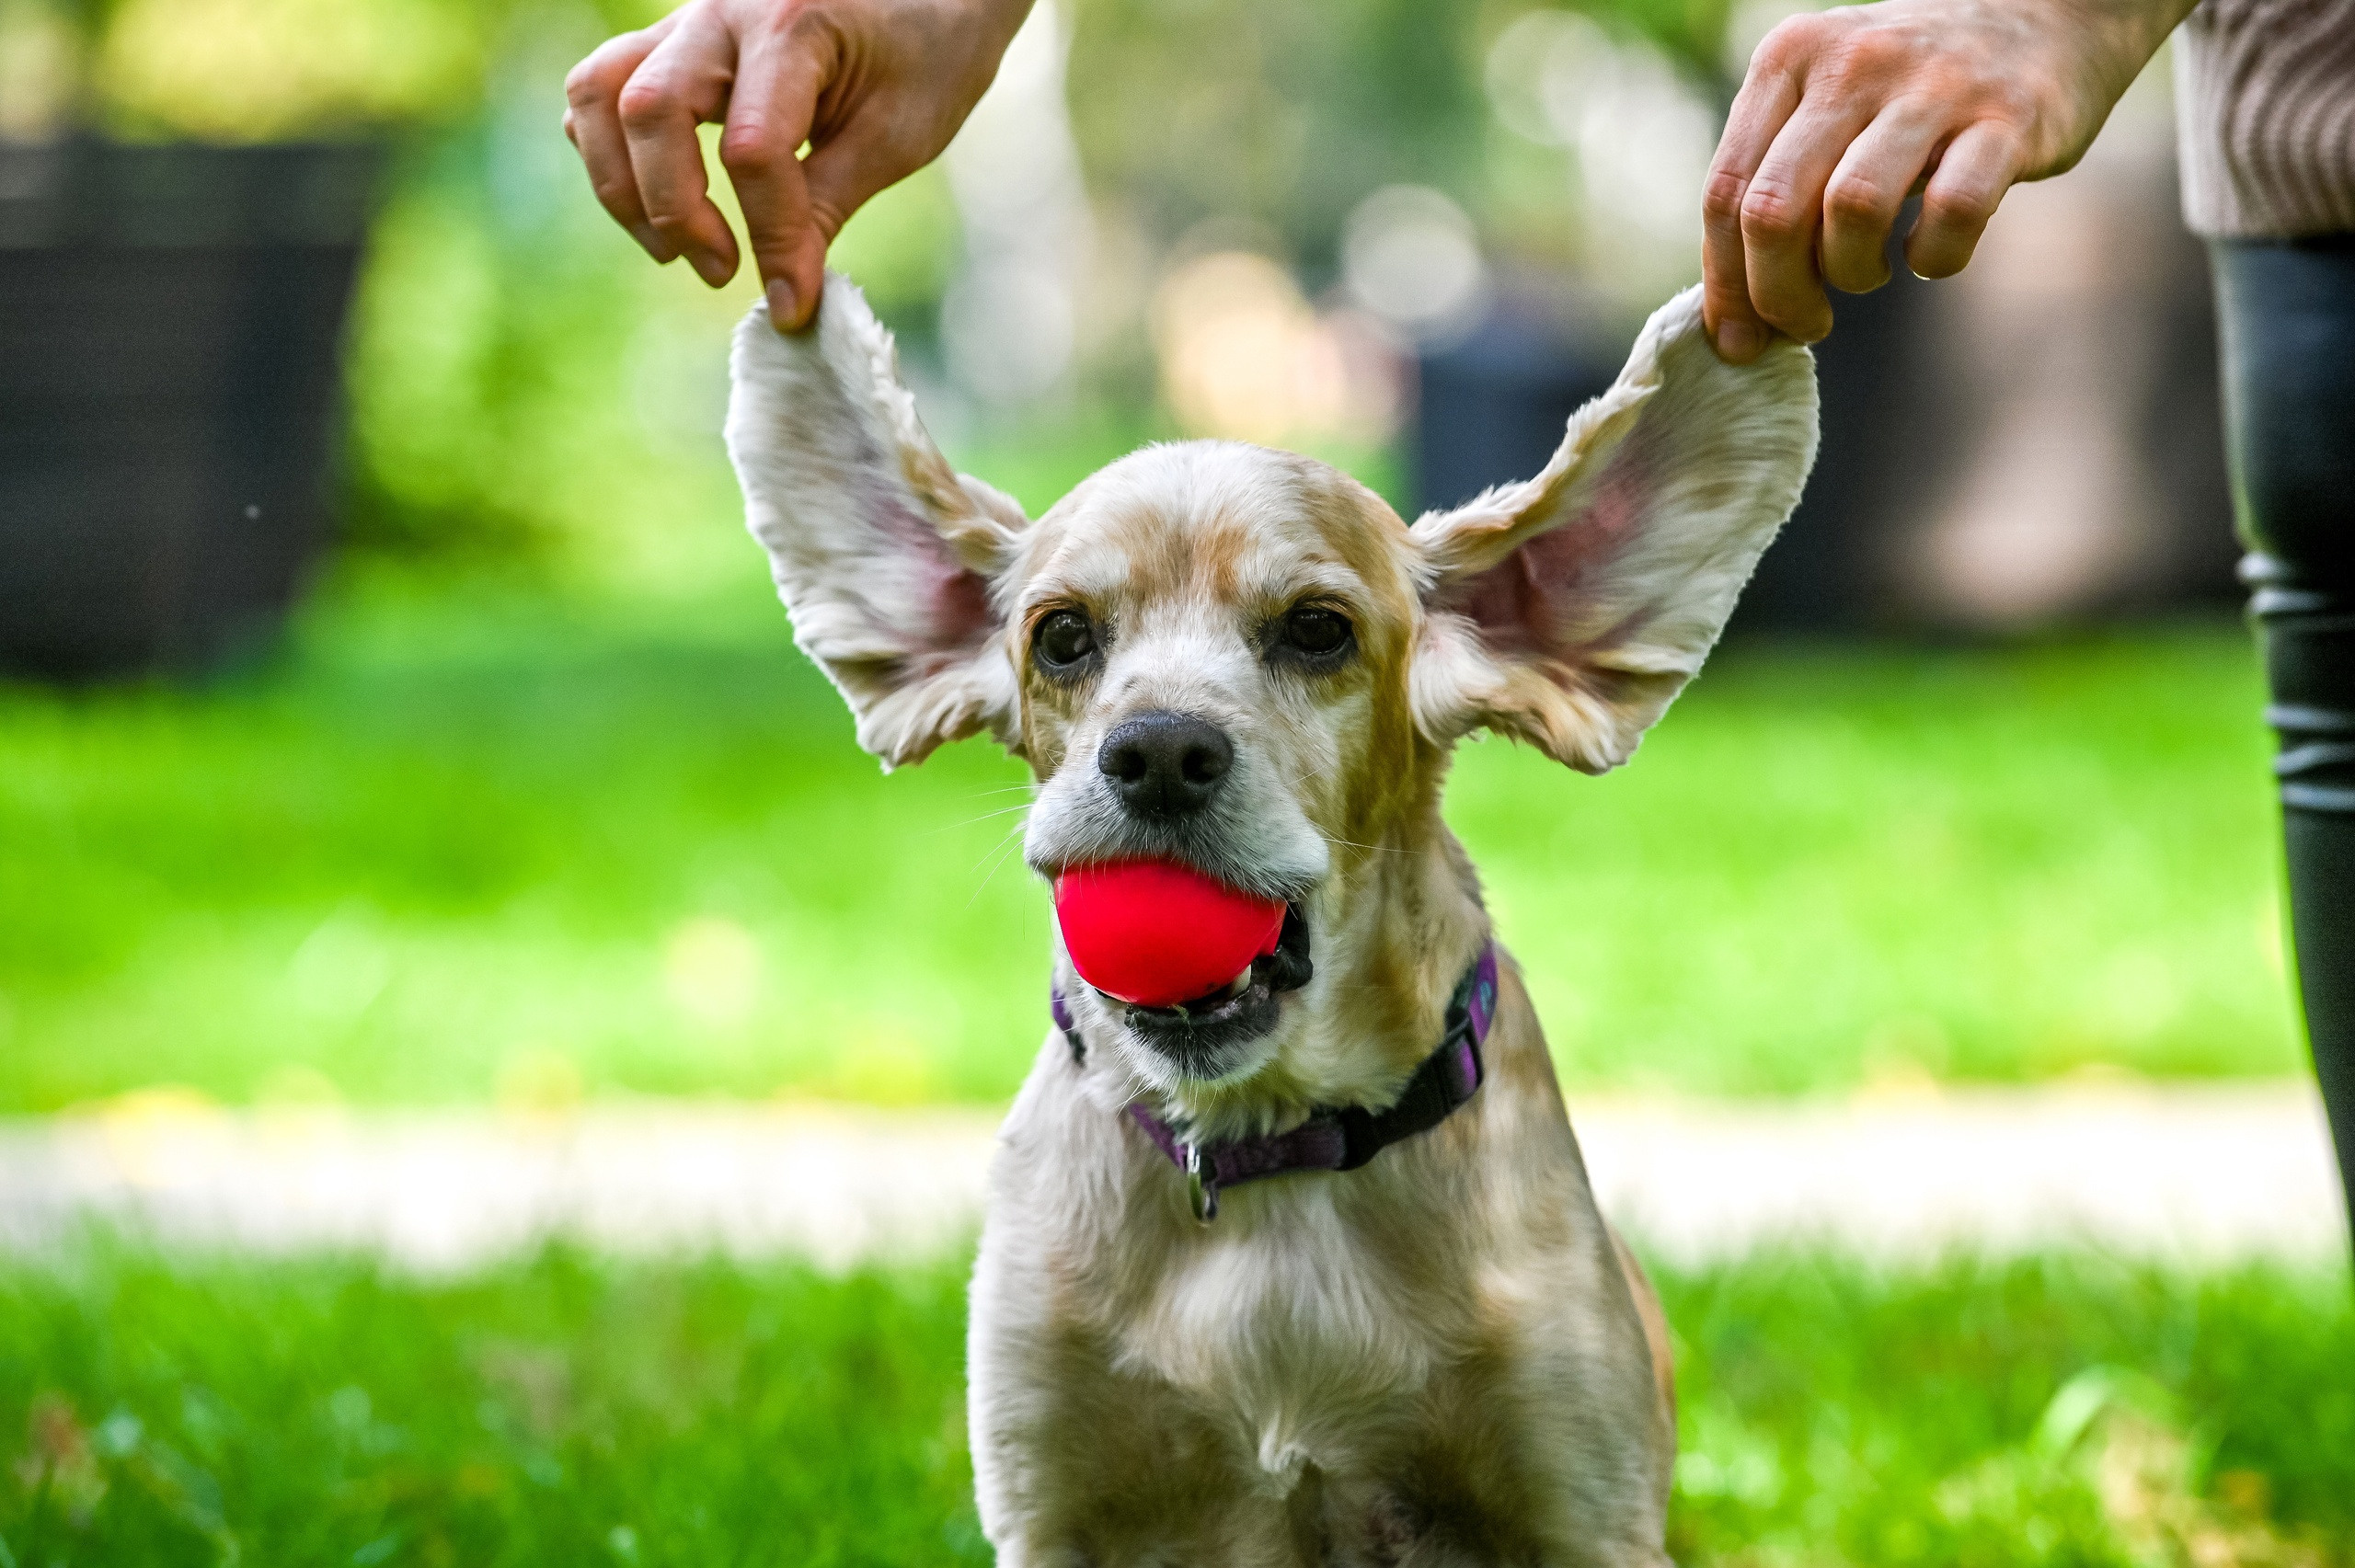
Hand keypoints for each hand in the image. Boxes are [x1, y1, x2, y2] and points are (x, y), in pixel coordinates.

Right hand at [564, 0, 1032, 330]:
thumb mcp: (894, 138)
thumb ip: (824, 211)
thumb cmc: (925, 56)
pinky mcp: (673, 40)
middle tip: (722, 270)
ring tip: (673, 249)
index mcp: (793, 25)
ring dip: (622, 183)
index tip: (791, 300)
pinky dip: (611, 150)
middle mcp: (724, 10)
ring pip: (601, 92)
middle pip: (650, 109)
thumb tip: (783, 299)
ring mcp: (688, 19)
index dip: (769, 236)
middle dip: (674, 208)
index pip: (752, 148)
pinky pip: (602, 86)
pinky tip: (658, 199)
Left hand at [1700, 0, 2196, 362]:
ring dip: (1852, 272)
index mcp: (1789, 57)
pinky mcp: (2008, 117)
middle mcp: (1852, 60)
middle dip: (1779, 295)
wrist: (2046, 14)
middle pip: (1774, 211)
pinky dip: (1934, 257)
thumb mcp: (1824, 109)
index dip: (1727, 283)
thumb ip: (1771, 191)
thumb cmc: (1909, 94)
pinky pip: (1953, 211)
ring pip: (1852, 210)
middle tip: (1807, 322)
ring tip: (1869, 274)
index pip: (1725, 192)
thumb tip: (1732, 327)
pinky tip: (1929, 254)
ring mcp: (1934, 84)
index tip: (1741, 340)